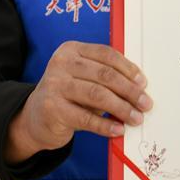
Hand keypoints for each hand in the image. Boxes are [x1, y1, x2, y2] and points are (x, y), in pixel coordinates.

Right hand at [5, 41, 151, 163]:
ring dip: (122, 108)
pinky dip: (106, 125)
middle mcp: (61, 64)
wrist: (34, 117)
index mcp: (71, 50)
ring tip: (136, 118)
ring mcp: (55, 85)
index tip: (143, 83)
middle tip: (145, 104)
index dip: (128, 68)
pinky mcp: (52, 109)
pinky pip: (86, 118)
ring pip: (97, 95)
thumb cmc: (68, 95)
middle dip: (129, 91)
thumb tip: (139, 89)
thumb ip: (105, 77)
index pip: (106, 54)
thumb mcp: (83, 78)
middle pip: (104, 75)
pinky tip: (118, 130)